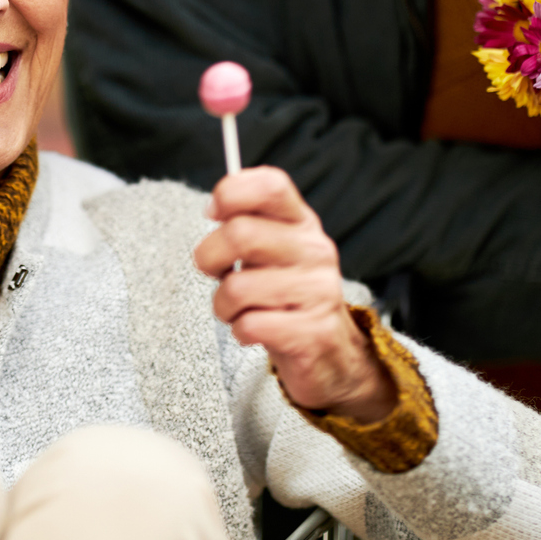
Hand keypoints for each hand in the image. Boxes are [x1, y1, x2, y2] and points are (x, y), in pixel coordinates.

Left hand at [194, 166, 394, 423]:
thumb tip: (215, 206)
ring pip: (237, 287)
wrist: (331, 353)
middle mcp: (314, 250)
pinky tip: (256, 331)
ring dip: (223, 305)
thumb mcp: (272, 251)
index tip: (213, 213)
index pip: (270, 186)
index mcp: (301, 223)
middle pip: (240, 233)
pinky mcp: (313, 332)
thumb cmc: (286, 296)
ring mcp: (318, 290)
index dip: (232, 192)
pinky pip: (250, 325)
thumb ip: (247, 223)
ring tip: (239, 309)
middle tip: (215, 273)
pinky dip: (240, 331)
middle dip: (209, 257)